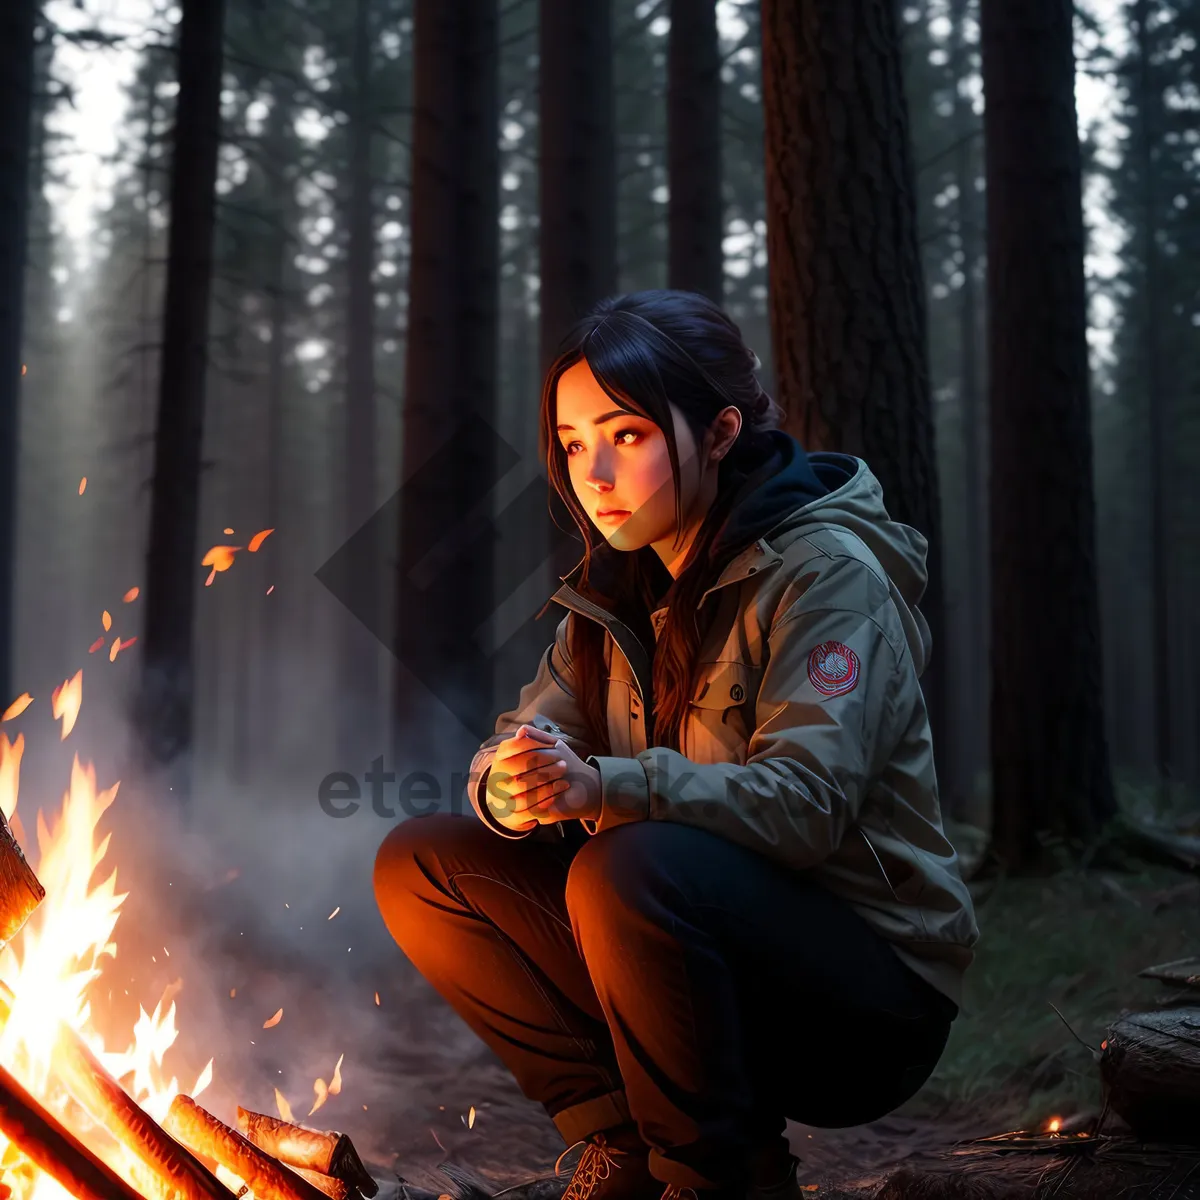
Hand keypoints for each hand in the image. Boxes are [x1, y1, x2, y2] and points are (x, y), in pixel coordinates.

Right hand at [487, 725, 601, 827]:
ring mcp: (501, 799)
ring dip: (547, 782)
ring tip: (563, 778)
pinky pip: (529, 808)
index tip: (553, 744)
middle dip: (543, 763)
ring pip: (522, 788)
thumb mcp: (529, 756)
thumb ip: (528, 741)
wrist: (519, 805)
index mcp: (498, 760)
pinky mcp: (512, 817)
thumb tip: (523, 730)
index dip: (533, 744)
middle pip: (517, 767)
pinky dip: (546, 798)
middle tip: (563, 763)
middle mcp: (495, 779)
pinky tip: (558, 791)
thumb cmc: (528, 774)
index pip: (511, 746)